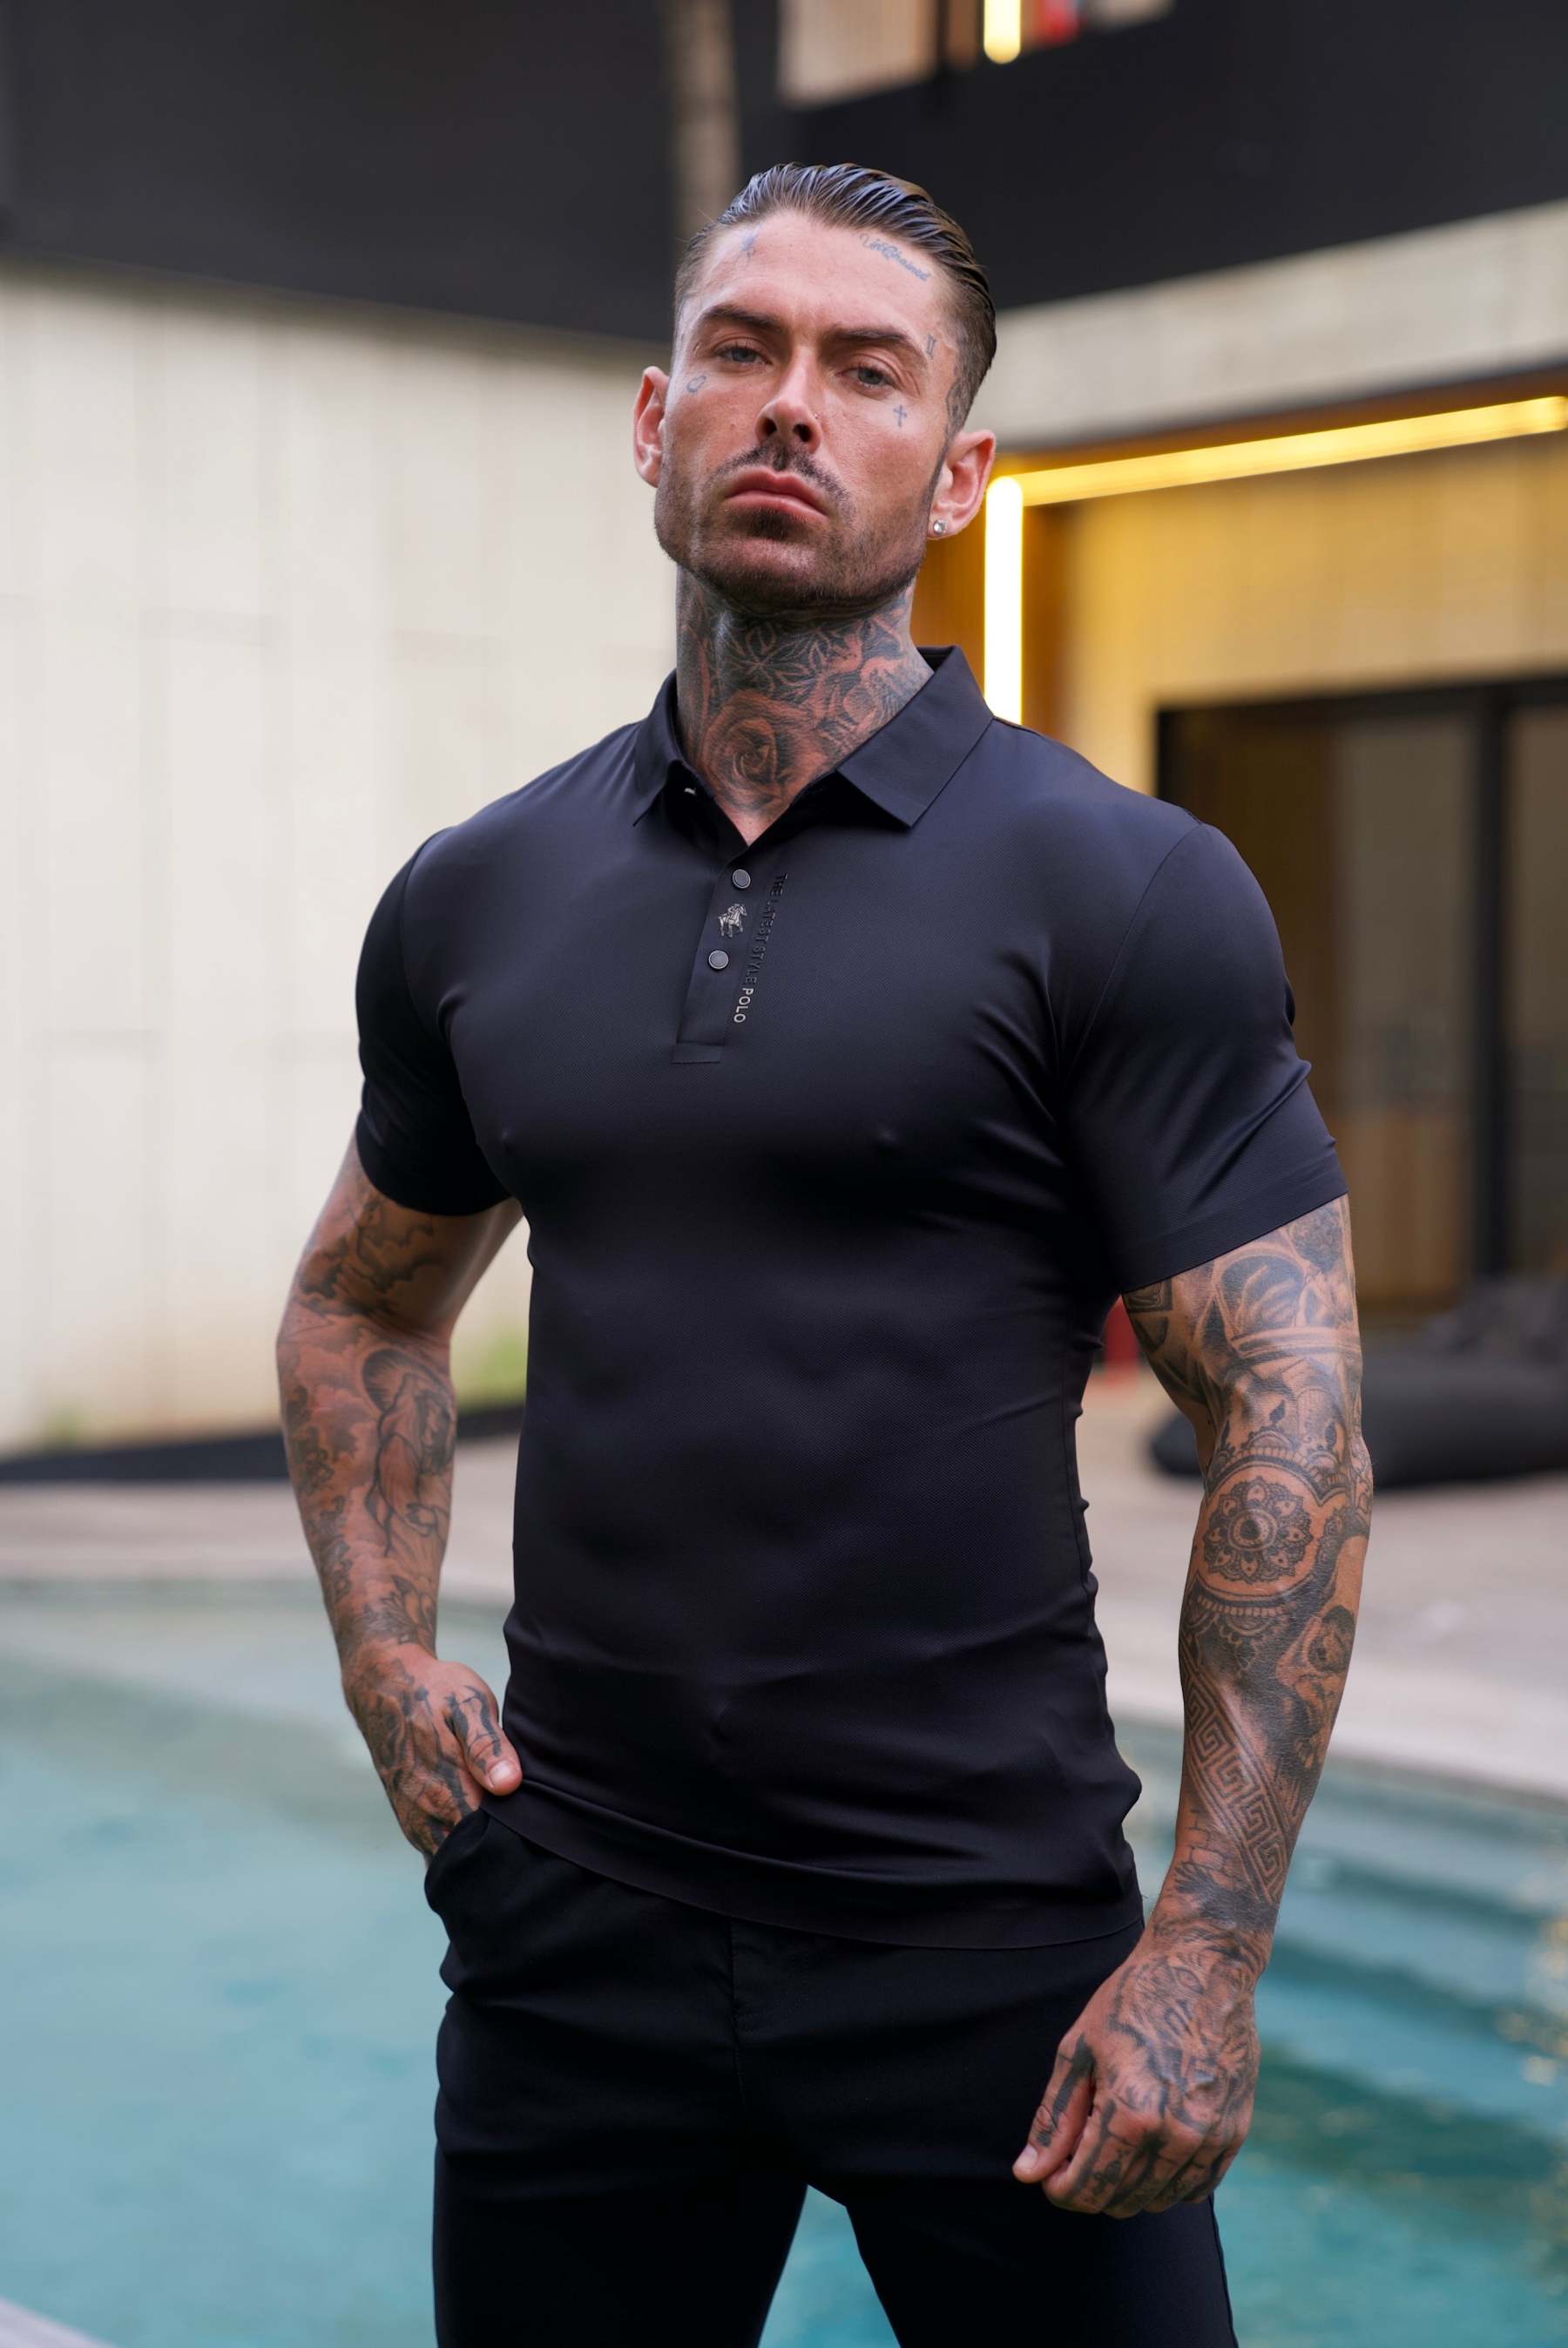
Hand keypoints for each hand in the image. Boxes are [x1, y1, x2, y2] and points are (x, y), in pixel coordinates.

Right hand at [340, 1641, 522, 1858]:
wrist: (384, 1689)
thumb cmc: (434, 1693)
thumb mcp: (467, 1703)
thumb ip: (487, 1745)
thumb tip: (508, 1784)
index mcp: (449, 1792)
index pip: (491, 1844)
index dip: (519, 1840)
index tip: (539, 1829)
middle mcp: (429, 1818)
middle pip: (474, 1857)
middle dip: (502, 1851)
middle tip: (530, 1832)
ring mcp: (416, 1824)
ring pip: (454, 1857)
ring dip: (480, 1850)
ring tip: (509, 1829)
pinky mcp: (410, 1822)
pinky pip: (438, 1849)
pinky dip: (460, 1846)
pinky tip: (481, 1827)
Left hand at [1011, 1927, 1257, 2215]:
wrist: (1202, 1967)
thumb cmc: (1132, 2001)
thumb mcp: (1078, 2050)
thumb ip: (1055, 2119)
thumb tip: (1027, 2173)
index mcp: (1131, 2113)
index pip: (1087, 2191)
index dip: (1060, 2190)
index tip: (1052, 2174)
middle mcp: (1176, 2135)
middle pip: (1121, 2201)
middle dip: (1092, 2185)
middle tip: (1082, 2148)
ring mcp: (1211, 2137)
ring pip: (1159, 2201)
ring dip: (1130, 2186)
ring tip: (1117, 2139)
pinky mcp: (1235, 2133)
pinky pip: (1196, 2188)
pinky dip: (1169, 2181)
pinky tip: (1153, 2147)